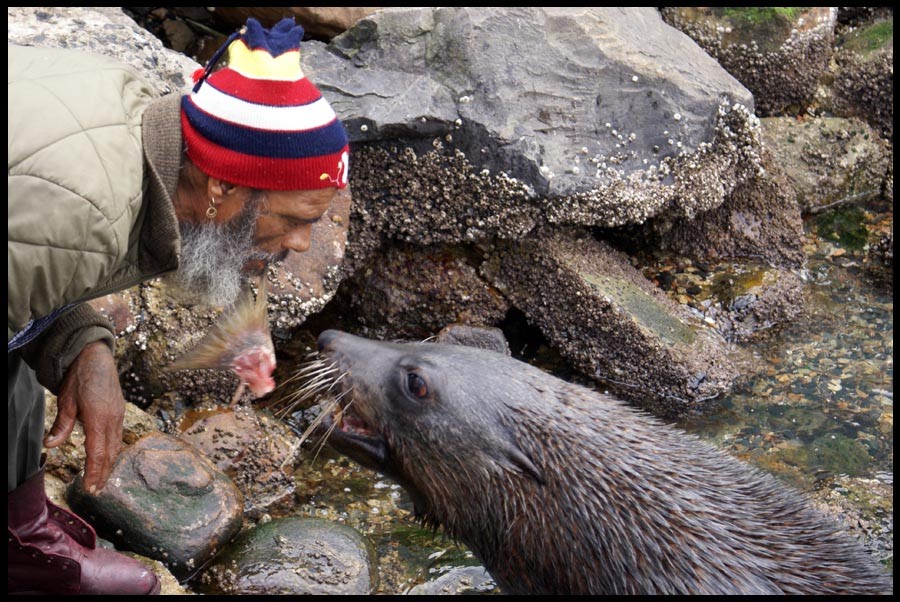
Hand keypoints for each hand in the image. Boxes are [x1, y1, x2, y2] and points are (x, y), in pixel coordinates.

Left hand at [45, 341, 124, 493]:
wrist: (97, 357)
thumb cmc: (80, 377)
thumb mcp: (66, 400)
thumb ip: (61, 425)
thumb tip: (49, 445)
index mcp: (99, 418)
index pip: (98, 452)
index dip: (94, 472)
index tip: (90, 487)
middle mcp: (113, 420)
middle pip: (110, 454)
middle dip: (103, 474)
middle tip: (96, 491)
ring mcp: (119, 416)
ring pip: (116, 447)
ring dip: (110, 465)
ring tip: (103, 480)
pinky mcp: (119, 412)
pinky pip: (118, 437)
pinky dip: (113, 452)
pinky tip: (108, 458)